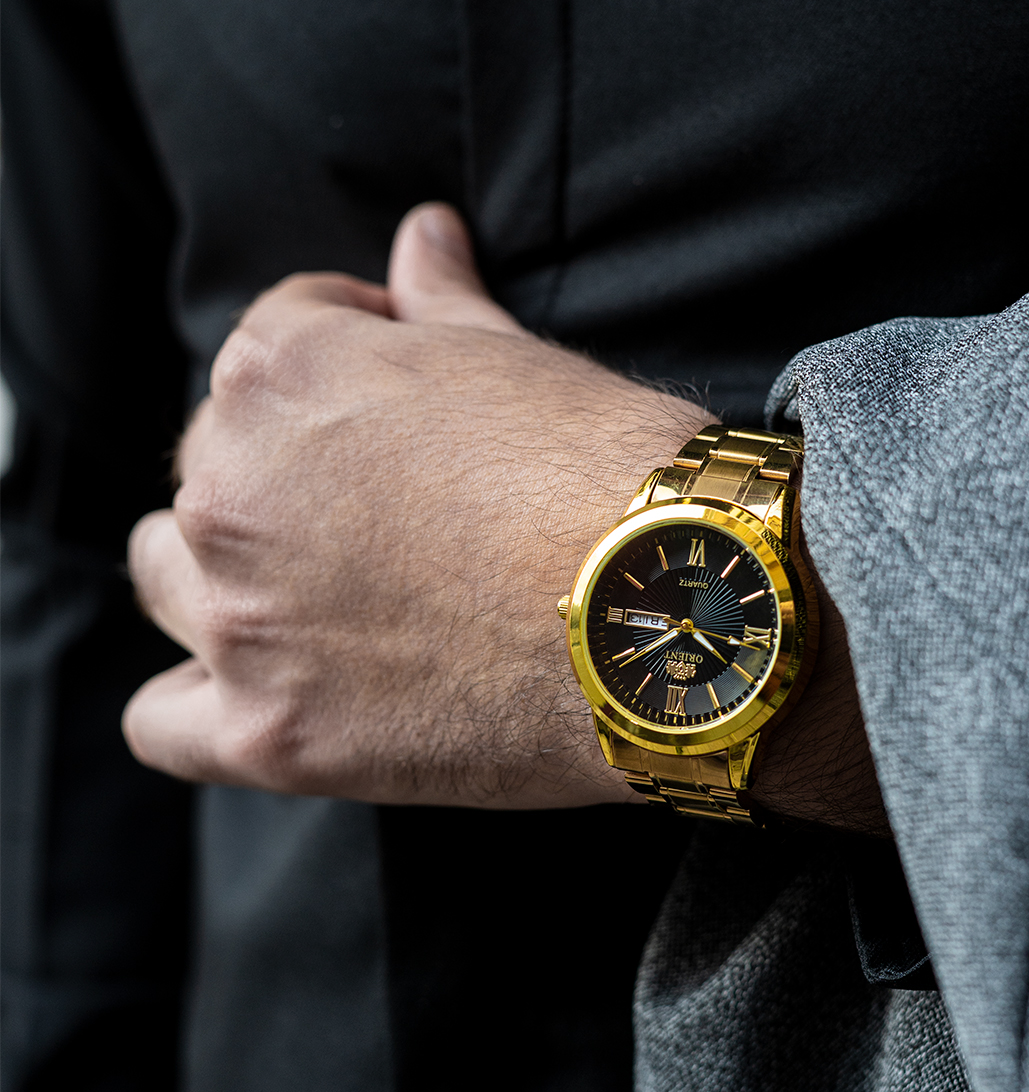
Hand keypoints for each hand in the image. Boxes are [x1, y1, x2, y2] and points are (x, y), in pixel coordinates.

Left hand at [124, 202, 885, 831]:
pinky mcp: (274, 731)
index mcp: (285, 371)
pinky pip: (162, 723)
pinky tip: (257, 694)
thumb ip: (442, 299)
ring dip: (222, 575)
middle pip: (214, 465)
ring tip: (321, 596)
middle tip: (387, 521)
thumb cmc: (617, 478)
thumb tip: (421, 236)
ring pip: (168, 576)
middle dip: (288, 478)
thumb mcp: (526, 361)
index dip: (341, 379)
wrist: (680, 615)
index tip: (401, 424)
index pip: (267, 347)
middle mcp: (233, 485)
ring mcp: (244, 615)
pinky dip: (196, 706)